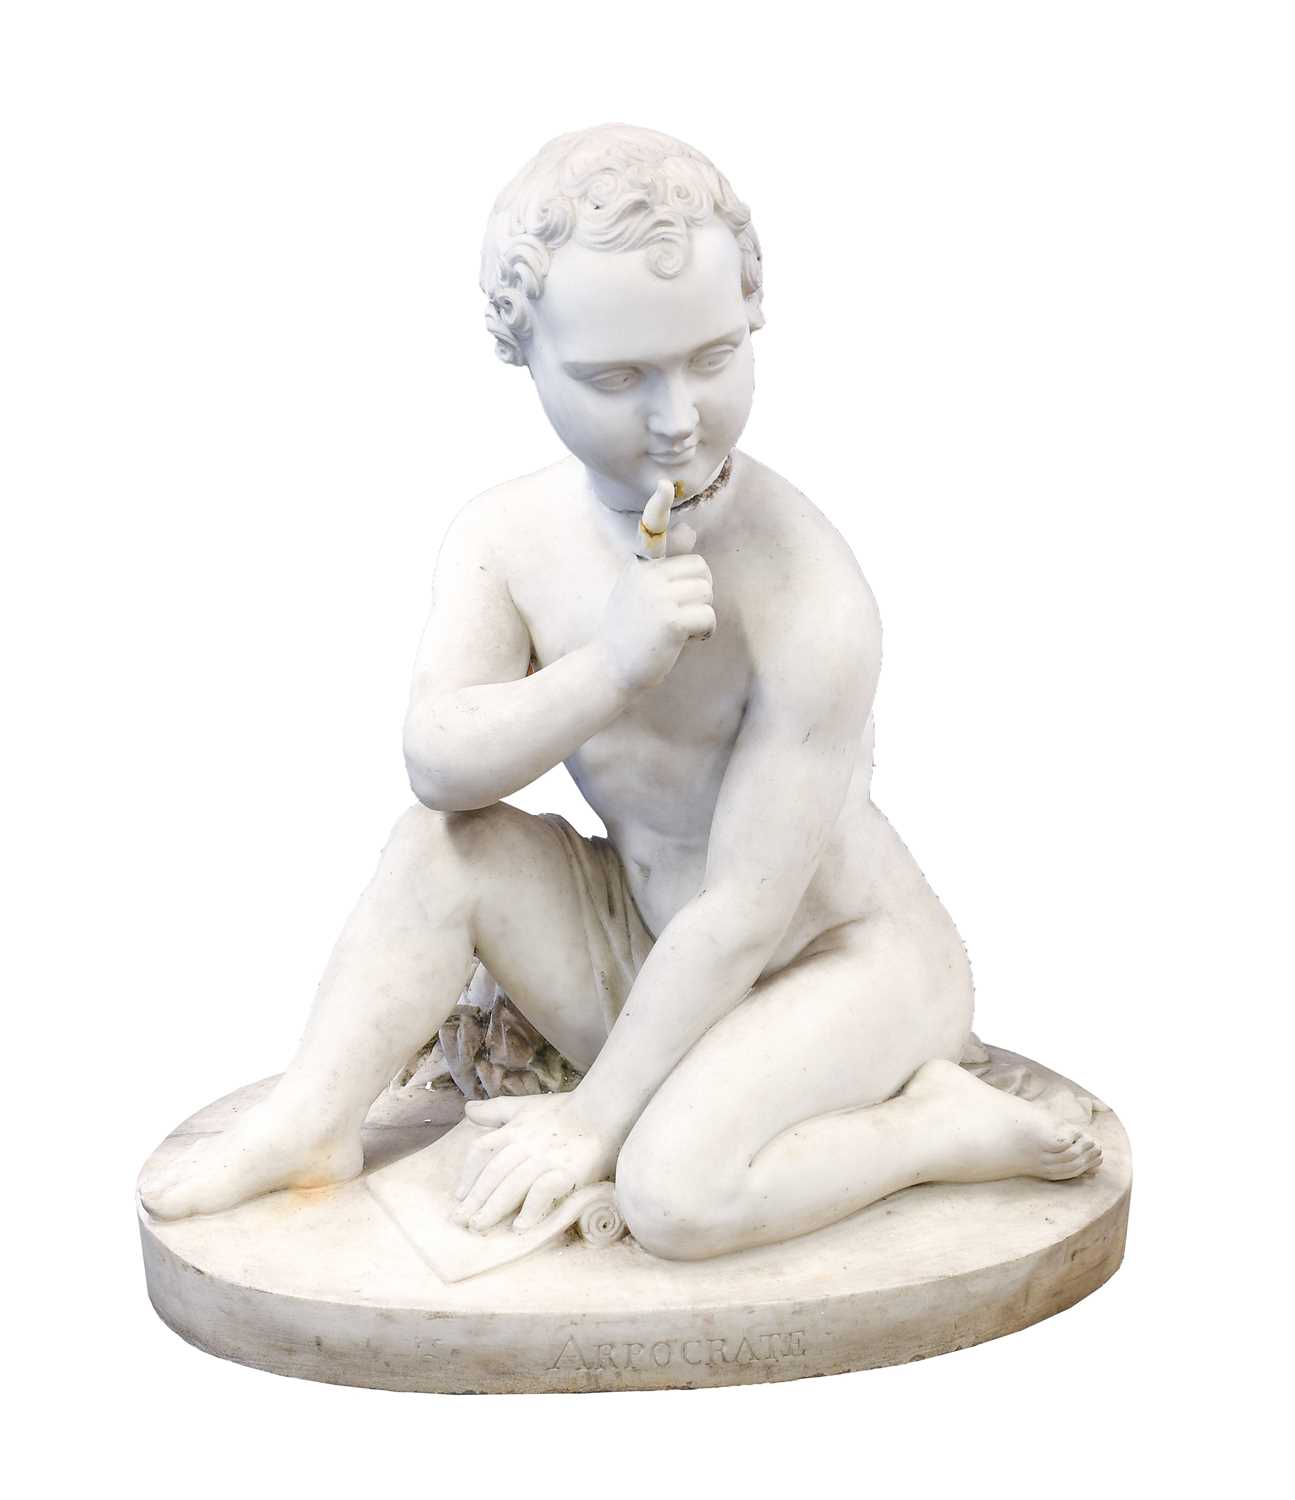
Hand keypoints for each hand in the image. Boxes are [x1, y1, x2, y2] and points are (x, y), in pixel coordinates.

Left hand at [451, 1091, 621, 1232]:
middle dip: (476, 1198)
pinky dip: (531, 1209)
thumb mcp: (525, 1106)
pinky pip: (544, 1191)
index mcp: (514, 1129)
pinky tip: (521, 1227)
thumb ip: (496, 1110)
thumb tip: (468, 1109)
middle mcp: (525, 1144)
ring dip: (495, 1207)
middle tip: (461, 1221)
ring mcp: (546, 1158)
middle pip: (494, 1173)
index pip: (482, 1151)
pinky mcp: (567, 1171)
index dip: (469, 1175)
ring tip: (480, 1226)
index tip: (460, 1196)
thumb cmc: (563, 1110)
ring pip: (513, 1184)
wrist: (602, 1109)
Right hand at [599, 479, 714, 693]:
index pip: (651, 531)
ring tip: (681, 628)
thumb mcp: (641, 590)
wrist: (610, 669)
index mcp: (639, 567)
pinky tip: (690, 640)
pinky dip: (706, 631)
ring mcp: (657, 597)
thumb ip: (663, 564)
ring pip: (707, 591)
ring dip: (703, 613)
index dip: (658, 507)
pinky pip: (708, 615)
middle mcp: (646, 576)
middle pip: (701, 568)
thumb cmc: (630, 631)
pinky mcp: (669, 620)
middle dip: (700, 591)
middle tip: (680, 612)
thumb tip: (690, 529)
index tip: (664, 485)